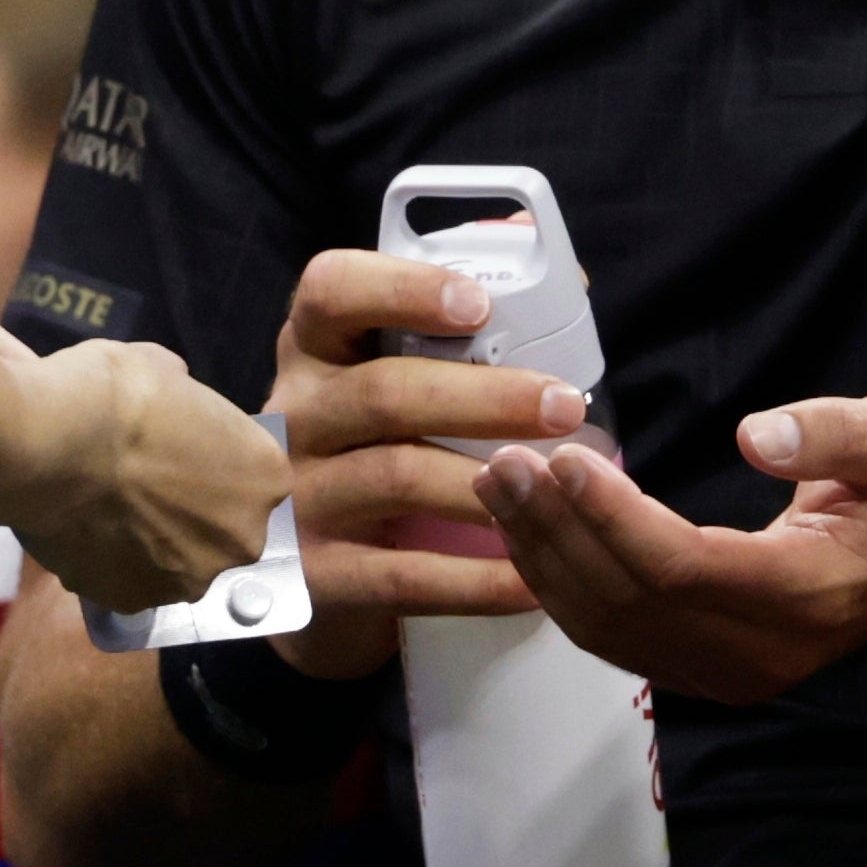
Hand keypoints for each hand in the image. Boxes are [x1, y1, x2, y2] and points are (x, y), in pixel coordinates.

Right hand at [11, 336, 287, 616]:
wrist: (53, 445)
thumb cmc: (116, 393)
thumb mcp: (164, 369)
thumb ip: (183, 396)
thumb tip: (174, 389)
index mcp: (265, 477)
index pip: (254, 478)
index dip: (217, 467)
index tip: (182, 456)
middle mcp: (241, 538)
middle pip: (223, 531)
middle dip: (192, 515)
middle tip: (145, 489)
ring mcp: (189, 578)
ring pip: (178, 564)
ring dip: (153, 547)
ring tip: (108, 515)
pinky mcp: (135, 603)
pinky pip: (129, 584)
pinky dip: (111, 567)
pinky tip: (85, 536)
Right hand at [260, 248, 588, 678]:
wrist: (309, 573)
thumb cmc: (378, 450)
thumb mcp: (390, 380)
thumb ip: (460, 335)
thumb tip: (571, 285)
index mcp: (315, 350)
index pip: (331, 292)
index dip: (402, 290)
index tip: (479, 306)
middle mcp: (295, 416)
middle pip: (384, 392)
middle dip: (485, 397)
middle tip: (564, 406)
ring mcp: (296, 499)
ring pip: (396, 476)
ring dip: (487, 485)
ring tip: (556, 492)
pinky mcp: (312, 577)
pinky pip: (401, 575)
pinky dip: (473, 579)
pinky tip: (529, 581)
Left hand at [477, 396, 866, 704]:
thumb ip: (837, 435)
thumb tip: (756, 434)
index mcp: (807, 593)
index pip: (683, 567)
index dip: (613, 517)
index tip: (563, 458)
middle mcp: (758, 652)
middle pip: (630, 600)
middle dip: (559, 532)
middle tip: (505, 463)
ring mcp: (726, 674)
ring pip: (608, 628)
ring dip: (544, 559)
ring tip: (498, 488)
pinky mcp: (700, 673)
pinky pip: (612, 640)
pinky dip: (560, 589)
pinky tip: (527, 537)